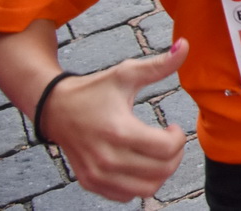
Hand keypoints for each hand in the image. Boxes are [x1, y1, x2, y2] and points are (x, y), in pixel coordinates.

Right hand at [44, 42, 189, 200]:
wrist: (55, 109)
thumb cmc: (94, 90)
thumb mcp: (126, 73)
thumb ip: (159, 65)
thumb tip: (184, 45)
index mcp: (119, 130)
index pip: (166, 149)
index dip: (179, 137)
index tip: (172, 125)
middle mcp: (107, 158)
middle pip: (161, 171)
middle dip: (175, 154)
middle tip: (169, 140)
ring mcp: (97, 174)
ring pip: (146, 189)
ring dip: (161, 172)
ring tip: (157, 153)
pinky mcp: (90, 183)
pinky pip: (127, 195)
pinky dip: (140, 183)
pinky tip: (139, 163)